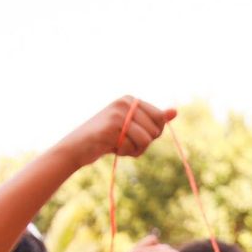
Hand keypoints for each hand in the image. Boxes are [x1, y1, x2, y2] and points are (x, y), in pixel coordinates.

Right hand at [59, 97, 176, 166]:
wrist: (77, 148)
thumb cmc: (106, 139)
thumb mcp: (132, 128)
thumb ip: (153, 120)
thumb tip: (175, 112)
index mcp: (131, 99)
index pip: (160, 118)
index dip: (152, 133)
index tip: (134, 135)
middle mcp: (125, 101)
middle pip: (156, 129)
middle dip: (144, 142)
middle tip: (125, 142)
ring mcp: (119, 112)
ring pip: (148, 139)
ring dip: (136, 149)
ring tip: (118, 145)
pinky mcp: (113, 126)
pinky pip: (135, 145)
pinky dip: (126, 152)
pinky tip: (111, 148)